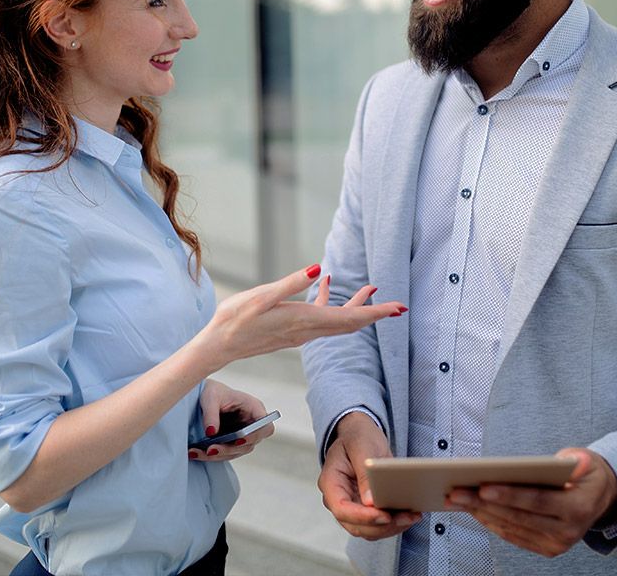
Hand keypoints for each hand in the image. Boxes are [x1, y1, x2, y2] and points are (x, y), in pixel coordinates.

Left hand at [189, 380, 271, 461]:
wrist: (201, 395)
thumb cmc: (211, 391)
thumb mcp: (210, 397)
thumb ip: (211, 414)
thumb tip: (212, 432)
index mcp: (253, 408)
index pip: (265, 426)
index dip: (256, 435)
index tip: (239, 439)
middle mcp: (250, 424)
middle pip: (249, 444)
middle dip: (229, 449)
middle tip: (210, 449)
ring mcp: (241, 435)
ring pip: (235, 452)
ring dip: (217, 455)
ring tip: (196, 452)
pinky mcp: (230, 442)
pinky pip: (224, 453)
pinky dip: (209, 455)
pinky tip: (194, 453)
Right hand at [199, 265, 405, 368]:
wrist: (218, 345)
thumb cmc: (235, 319)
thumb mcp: (262, 296)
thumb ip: (292, 282)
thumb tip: (321, 269)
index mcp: (304, 321)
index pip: (350, 319)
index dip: (376, 313)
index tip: (398, 309)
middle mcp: (307, 331)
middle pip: (350, 323)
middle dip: (374, 313)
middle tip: (396, 305)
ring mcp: (299, 333)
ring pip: (337, 322)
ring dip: (355, 307)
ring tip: (369, 289)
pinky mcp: (291, 331)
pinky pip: (320, 319)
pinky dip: (330, 304)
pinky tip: (325, 286)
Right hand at [318, 412, 420, 539]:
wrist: (359, 434)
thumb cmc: (357, 436)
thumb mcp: (361, 446)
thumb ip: (364, 473)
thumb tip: (370, 502)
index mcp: (330, 482)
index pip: (341, 508)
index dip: (362, 517)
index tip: (384, 515)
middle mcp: (338, 499)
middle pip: (355, 525)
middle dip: (382, 526)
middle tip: (405, 517)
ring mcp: (351, 506)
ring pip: (368, 530)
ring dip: (391, 528)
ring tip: (412, 516)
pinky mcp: (366, 509)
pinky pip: (378, 524)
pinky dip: (394, 523)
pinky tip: (410, 514)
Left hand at [444, 448, 616, 557]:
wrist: (601, 499)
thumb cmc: (587, 473)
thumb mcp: (589, 460)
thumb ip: (578, 460)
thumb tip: (564, 462)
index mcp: (579, 508)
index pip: (538, 501)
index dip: (509, 495)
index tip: (482, 486)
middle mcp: (568, 532)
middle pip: (518, 517)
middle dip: (484, 504)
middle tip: (456, 492)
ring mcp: (557, 544)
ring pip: (512, 528)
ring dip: (482, 514)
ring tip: (456, 499)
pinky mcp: (547, 549)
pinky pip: (514, 536)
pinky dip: (492, 523)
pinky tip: (474, 510)